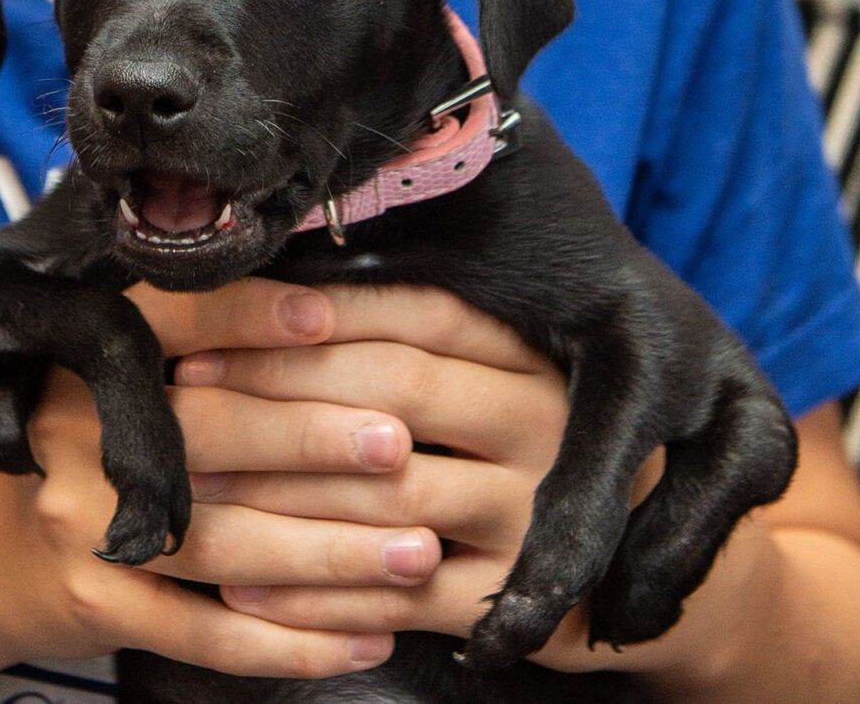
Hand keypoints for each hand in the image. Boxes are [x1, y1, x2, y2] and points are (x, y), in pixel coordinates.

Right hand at [0, 279, 398, 679]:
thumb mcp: (95, 372)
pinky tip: (366, 638)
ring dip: (329, 554)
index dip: (249, 317)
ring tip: (417, 553)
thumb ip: (186, 342)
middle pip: (208, 434)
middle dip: (313, 441)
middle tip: (401, 444)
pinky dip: (291, 641)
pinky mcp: (96, 605)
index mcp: (84, 357)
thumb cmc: (66, 441)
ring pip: (221, 542)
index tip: (331, 317)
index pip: (170, 322)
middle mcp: (76, 434)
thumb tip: (331, 308)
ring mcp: (81, 525)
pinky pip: (205, 632)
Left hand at [143, 283, 770, 676]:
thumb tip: (303, 255)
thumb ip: (435, 334)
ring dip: (273, 498)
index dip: (310, 315)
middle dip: (273, 395)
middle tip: (177, 397)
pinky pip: (398, 600)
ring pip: (384, 498)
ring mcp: (537, 515)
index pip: (414, 313)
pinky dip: (314, 597)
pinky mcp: (523, 605)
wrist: (682, 570)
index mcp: (537, 352)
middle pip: (390, 392)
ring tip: (186, 488)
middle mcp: (546, 421)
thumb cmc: (556, 451)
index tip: (214, 320)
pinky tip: (238, 593)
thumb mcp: (516, 376)